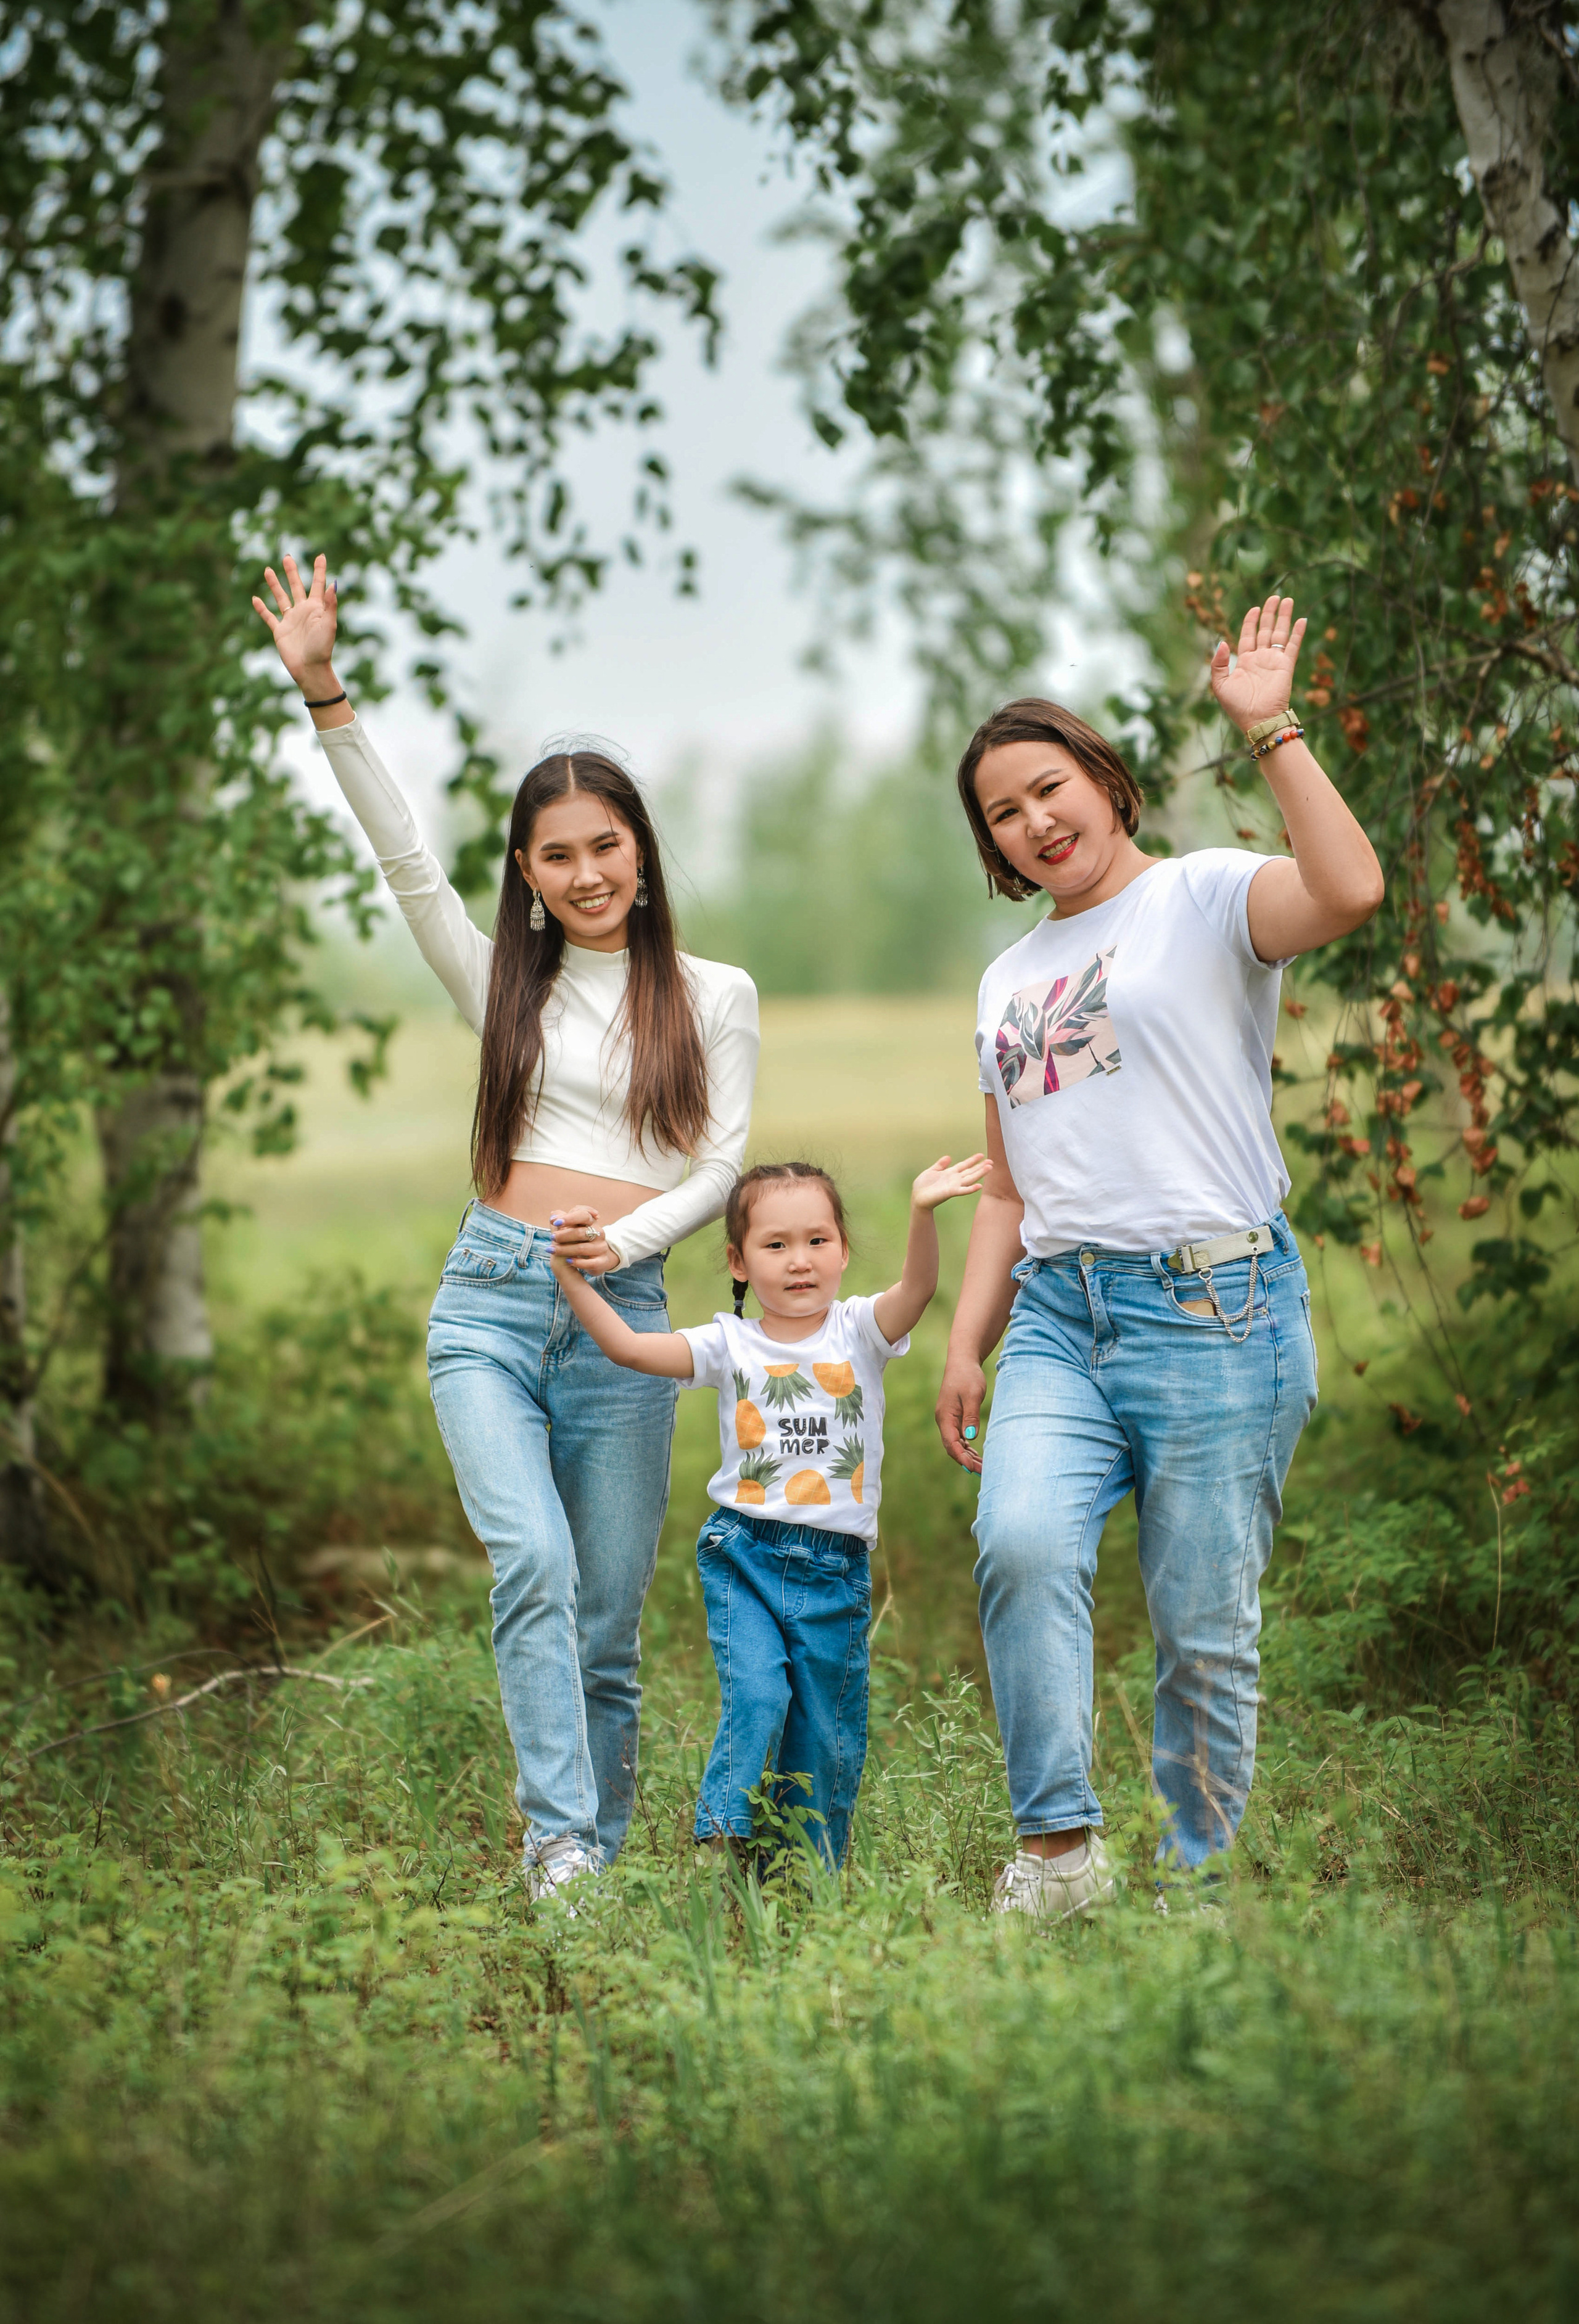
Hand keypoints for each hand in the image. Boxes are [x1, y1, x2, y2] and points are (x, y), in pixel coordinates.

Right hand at [252, 551, 338, 688]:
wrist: (310, 669)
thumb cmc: (322, 648)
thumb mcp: (329, 624)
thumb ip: (330, 604)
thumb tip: (334, 583)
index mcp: (316, 608)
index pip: (318, 584)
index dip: (319, 570)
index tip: (320, 555)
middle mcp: (303, 611)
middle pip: (296, 586)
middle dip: (291, 572)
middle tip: (287, 557)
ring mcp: (291, 621)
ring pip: (281, 598)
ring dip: (274, 584)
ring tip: (267, 570)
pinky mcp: (280, 631)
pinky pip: (269, 617)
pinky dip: (261, 609)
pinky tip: (255, 598)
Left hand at [549, 1206, 620, 1276]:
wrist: (597, 1258)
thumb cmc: (581, 1240)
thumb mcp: (573, 1229)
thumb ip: (563, 1221)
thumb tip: (553, 1215)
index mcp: (592, 1222)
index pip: (583, 1215)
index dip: (569, 1218)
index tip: (556, 1222)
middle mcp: (599, 1233)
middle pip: (580, 1232)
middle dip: (563, 1235)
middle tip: (552, 1237)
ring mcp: (601, 1248)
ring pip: (581, 1248)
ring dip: (564, 1249)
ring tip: (552, 1250)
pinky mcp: (602, 1261)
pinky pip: (590, 1263)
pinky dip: (577, 1262)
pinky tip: (568, 1260)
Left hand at [911, 1152, 989, 1211]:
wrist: (917, 1198)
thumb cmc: (923, 1186)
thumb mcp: (931, 1171)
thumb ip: (940, 1165)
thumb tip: (949, 1157)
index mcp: (950, 1173)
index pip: (964, 1165)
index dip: (972, 1160)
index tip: (981, 1155)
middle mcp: (954, 1179)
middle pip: (970, 1171)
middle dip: (980, 1167)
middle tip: (991, 1162)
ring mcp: (954, 1186)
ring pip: (970, 1179)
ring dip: (979, 1174)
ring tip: (989, 1168)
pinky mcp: (950, 1192)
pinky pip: (962, 1190)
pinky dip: (971, 1189)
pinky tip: (979, 1186)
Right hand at [935, 1352, 987, 1473]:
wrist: (963, 1361)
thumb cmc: (968, 1376)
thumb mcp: (972, 1395)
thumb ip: (971, 1417)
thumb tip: (970, 1438)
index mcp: (945, 1417)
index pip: (951, 1444)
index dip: (962, 1458)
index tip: (974, 1469)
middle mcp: (944, 1420)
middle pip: (953, 1447)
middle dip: (966, 1461)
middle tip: (983, 1472)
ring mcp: (948, 1420)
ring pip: (956, 1444)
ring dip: (968, 1456)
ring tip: (982, 1468)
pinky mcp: (955, 1417)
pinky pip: (959, 1438)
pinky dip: (967, 1448)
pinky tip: (977, 1455)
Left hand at [1209, 592, 1307, 736]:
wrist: (1258, 721)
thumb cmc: (1238, 707)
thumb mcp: (1220, 685)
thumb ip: (1218, 663)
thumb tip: (1222, 642)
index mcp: (1244, 661)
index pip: (1248, 635)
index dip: (1251, 621)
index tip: (1255, 608)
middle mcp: (1260, 658)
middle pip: (1265, 630)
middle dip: (1270, 613)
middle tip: (1275, 597)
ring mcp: (1274, 661)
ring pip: (1279, 633)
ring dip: (1283, 617)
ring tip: (1287, 600)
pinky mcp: (1286, 666)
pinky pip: (1292, 646)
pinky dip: (1297, 633)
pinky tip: (1301, 619)